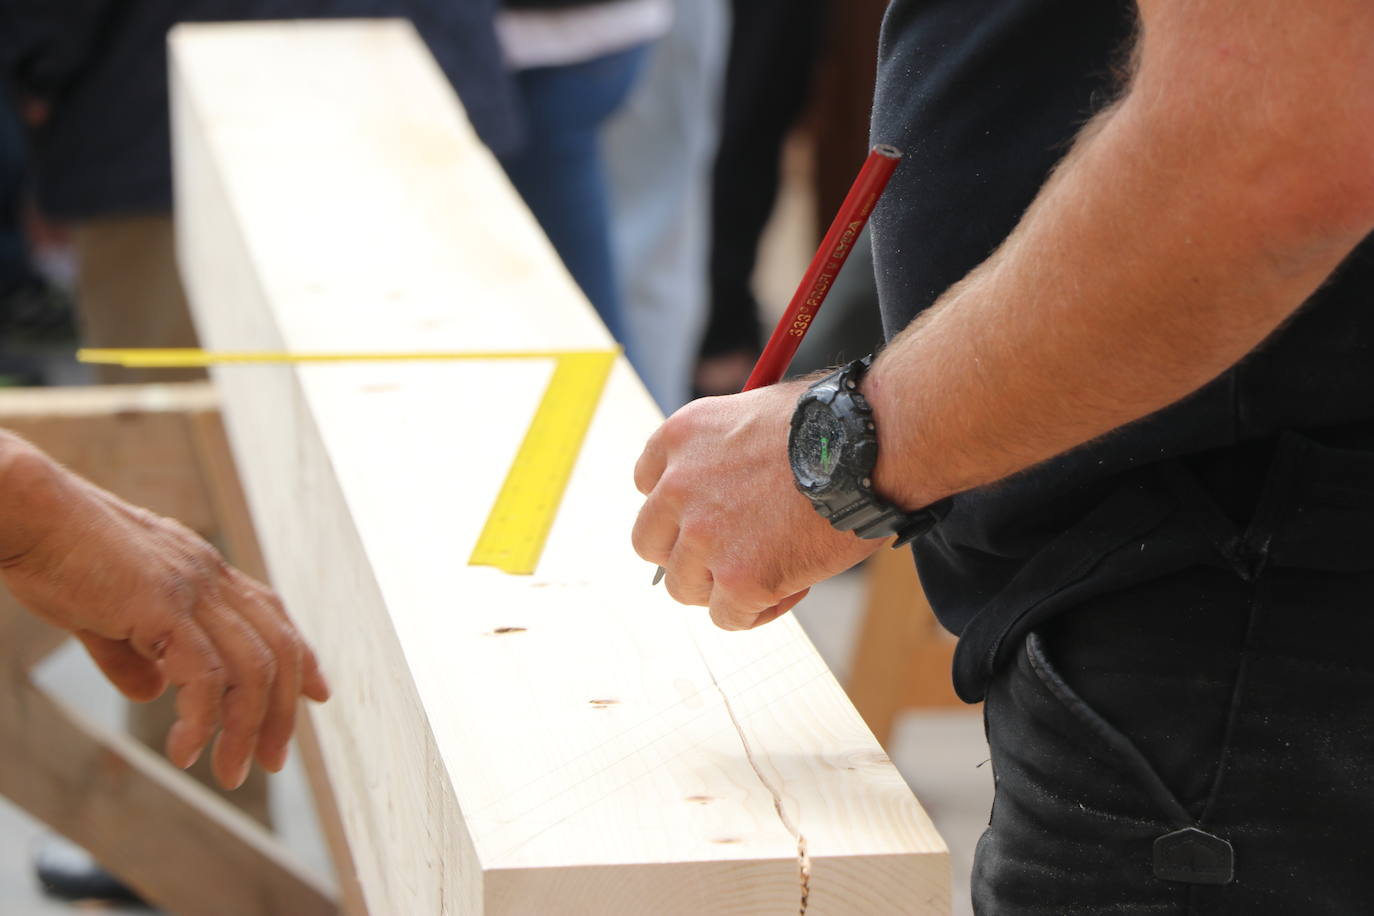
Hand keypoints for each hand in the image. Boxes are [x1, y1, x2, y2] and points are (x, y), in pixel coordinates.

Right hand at [0, 437, 329, 788]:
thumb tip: (152, 693)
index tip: (317, 695)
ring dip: (248, 729)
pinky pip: (204, 674)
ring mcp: (191, 588)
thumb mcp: (100, 611)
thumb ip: (131, 653)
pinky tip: (186, 751)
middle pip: (277, 649)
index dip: (301, 656)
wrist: (24, 512)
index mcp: (202, 571)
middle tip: (272, 762)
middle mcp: (209, 576)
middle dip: (282, 711)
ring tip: (230, 773)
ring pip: (252, 668)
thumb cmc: (53, 554)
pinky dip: (202, 719)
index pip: (273, 615)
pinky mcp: (162, 604)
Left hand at [633, 383, 883, 630]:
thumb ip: (726, 452)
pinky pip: (728, 617)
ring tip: (774, 572)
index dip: (680, 510)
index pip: (648, 486)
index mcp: (681, 436)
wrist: (875, 442)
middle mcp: (678, 485)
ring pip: (685, 587)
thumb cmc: (836, 425)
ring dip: (724, 587)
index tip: (710, 517)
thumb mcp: (758, 414)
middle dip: (689, 555)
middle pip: (652, 543)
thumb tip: (730, 490)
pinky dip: (757, 612)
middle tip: (735, 556)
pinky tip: (793, 587)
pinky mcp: (739, 578)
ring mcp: (705, 535)